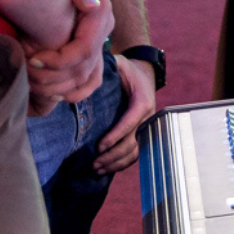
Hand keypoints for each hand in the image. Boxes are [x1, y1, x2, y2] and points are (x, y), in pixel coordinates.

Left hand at [26, 0, 112, 114]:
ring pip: (87, 80)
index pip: (84, 50)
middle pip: (83, 70)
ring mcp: (100, 43)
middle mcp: (104, 32)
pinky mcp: (93, 51)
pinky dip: (73, 93)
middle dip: (53, 78)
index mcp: (101, 14)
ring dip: (59, 89)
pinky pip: (90, 82)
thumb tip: (90, 4)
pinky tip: (52, 93)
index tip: (33, 59)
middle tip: (26, 74)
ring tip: (33, 84)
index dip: (58, 61)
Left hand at [94, 55, 158, 173]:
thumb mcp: (119, 64)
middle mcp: (148, 117)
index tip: (99, 147)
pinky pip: (134, 152)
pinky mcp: (142, 133)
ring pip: (135, 151)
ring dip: (116, 163)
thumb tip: (85, 78)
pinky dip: (122, 163)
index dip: (115, 137)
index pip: (130, 123)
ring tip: (97, 169)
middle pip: (133, 142)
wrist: (144, 73)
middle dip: (113, 155)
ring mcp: (146, 127)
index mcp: (143, 101)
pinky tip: (107, 168)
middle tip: (94, 163)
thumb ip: (107, 68)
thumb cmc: (127, 69)